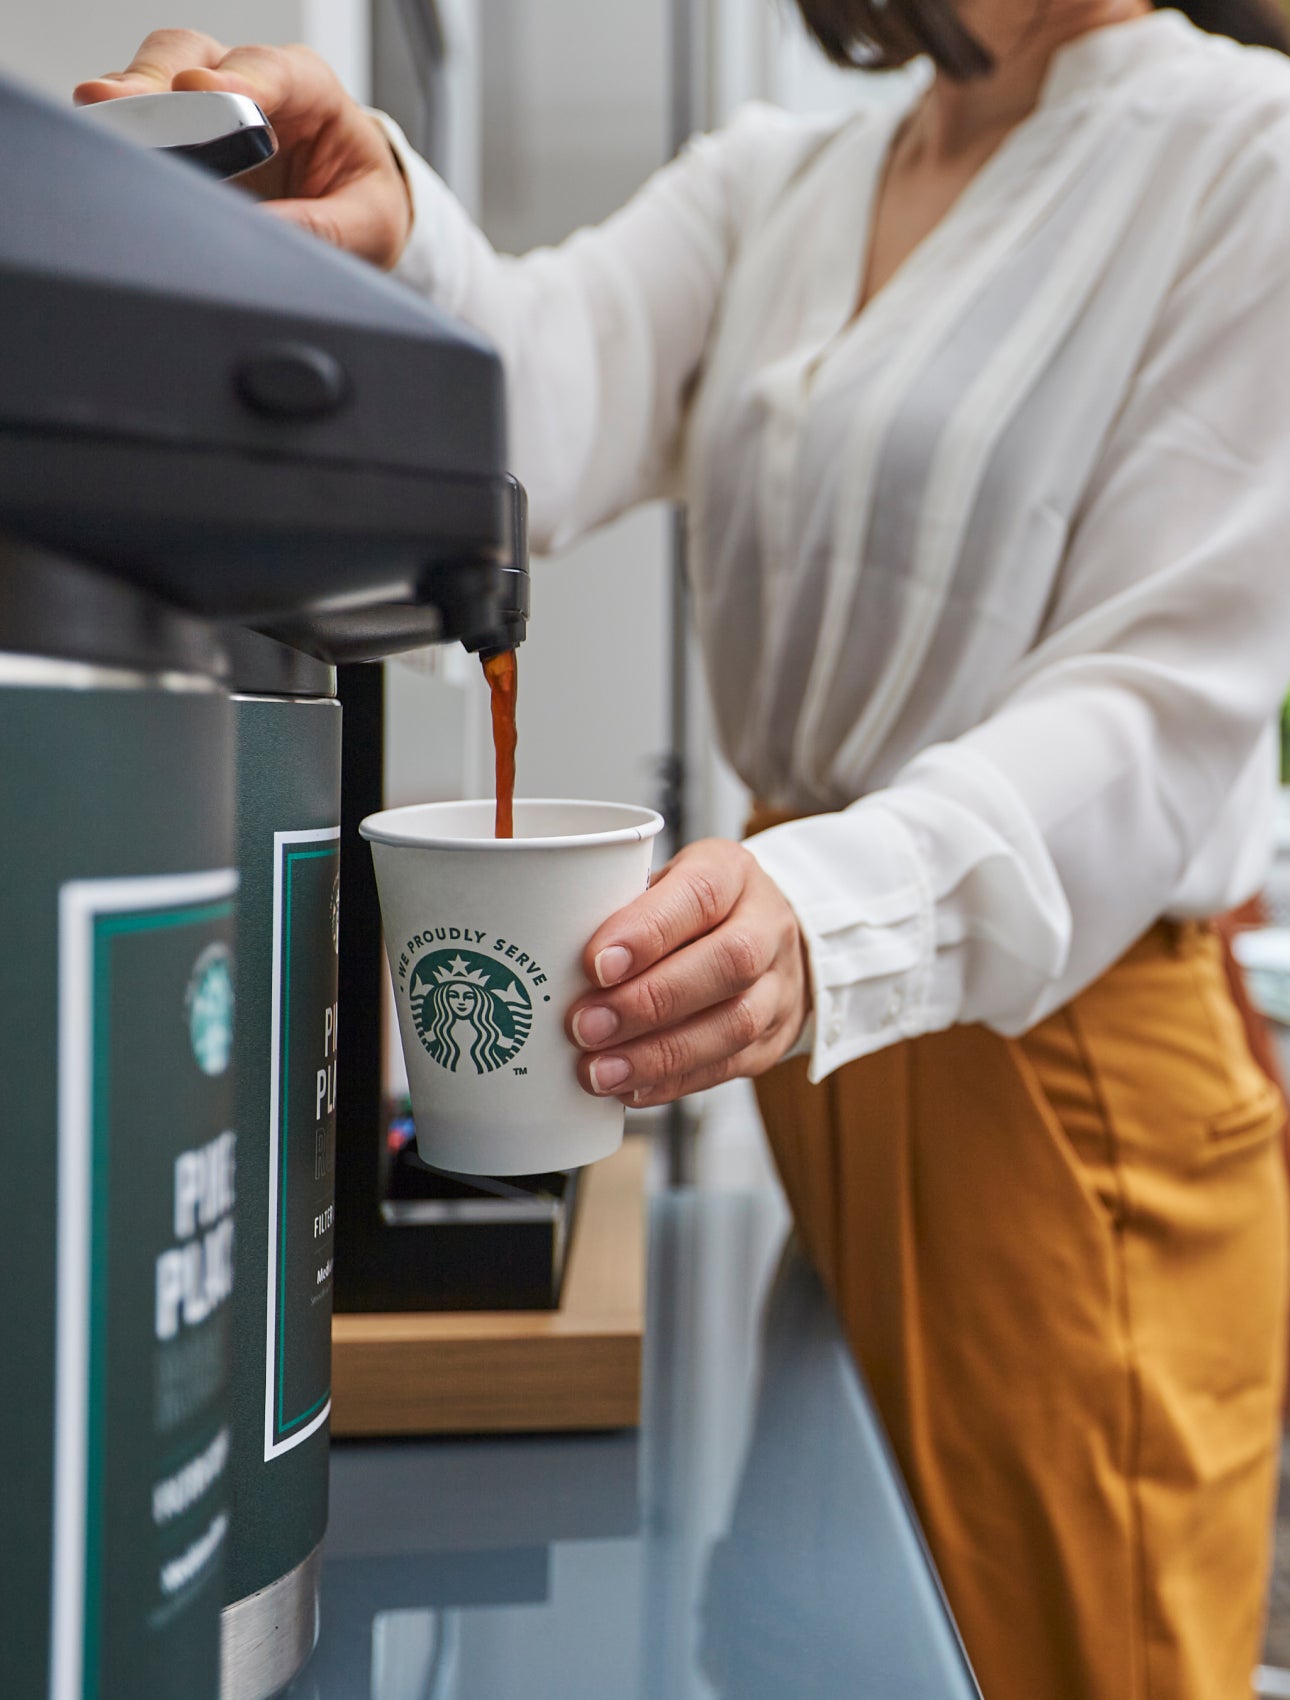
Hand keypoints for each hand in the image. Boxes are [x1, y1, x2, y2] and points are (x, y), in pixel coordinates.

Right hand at [74, 30, 411, 268]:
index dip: (235, 83)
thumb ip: (320, 230)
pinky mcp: (176, 132)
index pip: (269, 72)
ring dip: (128, 100)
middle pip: (192, 58)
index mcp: (309, 90)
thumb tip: (262, 235)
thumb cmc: (361, 206)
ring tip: (102, 118)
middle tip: (128, 104)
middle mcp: (250, 82)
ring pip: (154, 77)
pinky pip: (138, 118)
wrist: (352, 217)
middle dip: (160, 81)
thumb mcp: (363, 227)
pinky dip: (121, 130)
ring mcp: (204, 102)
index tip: (204, 96)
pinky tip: (107, 147)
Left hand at [567, 839, 811, 1106]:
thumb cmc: (688, 908)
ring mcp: (779, 984)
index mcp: (732, 872)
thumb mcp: (660, 882)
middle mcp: (766, 925)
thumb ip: (619, 909)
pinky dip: (674, 1082)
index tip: (595, 964)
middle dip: (649, 1002)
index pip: (700, 894)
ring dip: (659, 1054)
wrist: (765, 937)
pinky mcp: (775, 1037)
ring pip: (735, 1023)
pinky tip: (630, 1089)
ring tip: (600, 1071)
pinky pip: (731, 1065)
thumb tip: (545, 955)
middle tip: (586, 1027)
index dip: (648, 931)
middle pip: (726, 963)